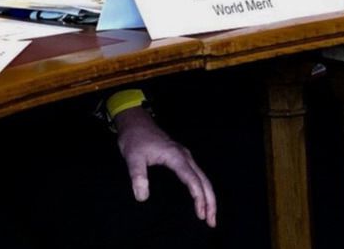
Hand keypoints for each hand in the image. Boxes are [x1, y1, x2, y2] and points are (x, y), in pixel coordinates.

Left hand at [115, 106, 216, 227]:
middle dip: (210, 202)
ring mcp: (184, 156)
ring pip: (203, 178)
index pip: (193, 180)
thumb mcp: (132, 157)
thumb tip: (142, 197)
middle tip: (211, 222)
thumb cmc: (134, 138)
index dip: (199, 198)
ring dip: (208, 196)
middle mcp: (184, 156)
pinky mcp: (180, 157)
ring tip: (209, 216)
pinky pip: (197, 175)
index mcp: (176, 156)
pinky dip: (202, 188)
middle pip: (204, 181)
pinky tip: (200, 198)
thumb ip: (137, 176)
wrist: (134, 121)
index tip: (200, 215)